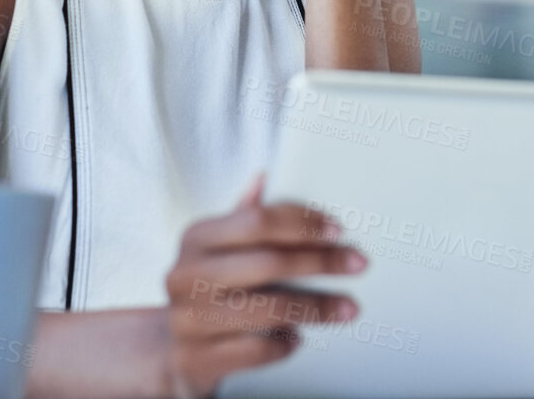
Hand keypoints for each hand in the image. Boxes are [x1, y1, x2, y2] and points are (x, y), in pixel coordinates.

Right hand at [159, 174, 367, 398]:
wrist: (176, 348)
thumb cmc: (210, 287)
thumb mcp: (220, 248)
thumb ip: (244, 216)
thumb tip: (264, 176)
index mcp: (197, 237)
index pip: (257, 221)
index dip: (303, 224)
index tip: (338, 230)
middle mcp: (186, 276)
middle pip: (269, 263)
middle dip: (320, 262)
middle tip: (357, 264)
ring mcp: (188, 319)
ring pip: (268, 310)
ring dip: (316, 308)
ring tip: (347, 307)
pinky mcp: (196, 357)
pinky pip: (255, 350)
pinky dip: (284, 344)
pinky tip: (298, 337)